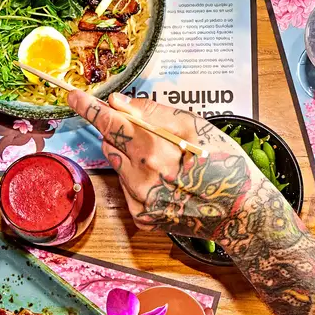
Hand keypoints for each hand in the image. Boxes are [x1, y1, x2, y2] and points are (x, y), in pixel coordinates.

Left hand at [66, 90, 282, 240]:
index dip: (88, 107)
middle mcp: (139, 177)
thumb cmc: (225, 164)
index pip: (108, 122)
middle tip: (152, 135)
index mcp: (152, 149)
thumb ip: (152, 112)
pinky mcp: (143, 218)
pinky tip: (166, 182)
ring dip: (131, 157)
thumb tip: (118, 102)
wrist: (241, 213)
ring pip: (118, 166)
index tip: (73, 96)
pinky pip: (128, 190)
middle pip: (110, 143)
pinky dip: (139, 180)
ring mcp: (139, 201)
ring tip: (167, 161)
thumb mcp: (194, 126)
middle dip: (122, 133)